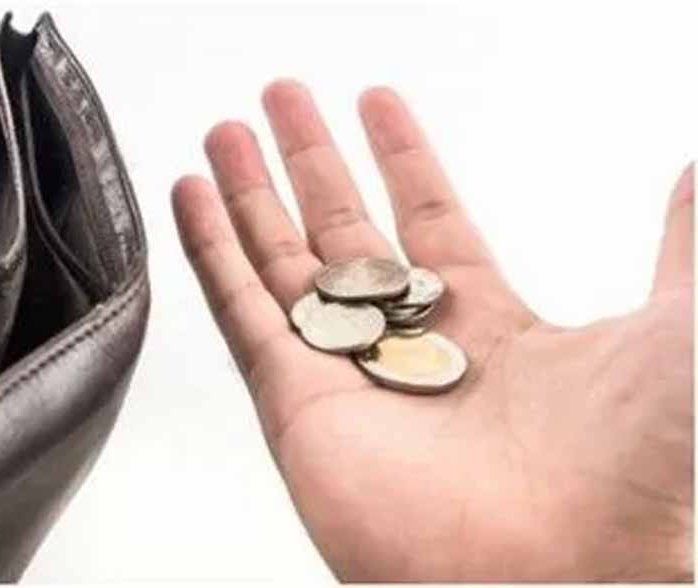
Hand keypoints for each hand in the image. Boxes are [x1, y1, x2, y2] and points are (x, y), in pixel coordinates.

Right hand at [172, 81, 692, 580]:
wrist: (559, 577)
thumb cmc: (634, 472)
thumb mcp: (676, 333)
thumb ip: (681, 249)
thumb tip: (697, 173)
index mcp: (487, 323)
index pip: (429, 217)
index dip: (402, 156)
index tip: (375, 102)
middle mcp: (408, 345)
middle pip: (342, 231)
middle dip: (310, 160)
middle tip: (283, 100)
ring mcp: (345, 374)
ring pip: (281, 264)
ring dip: (251, 195)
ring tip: (227, 133)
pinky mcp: (294, 404)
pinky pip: (242, 312)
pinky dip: (212, 252)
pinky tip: (196, 198)